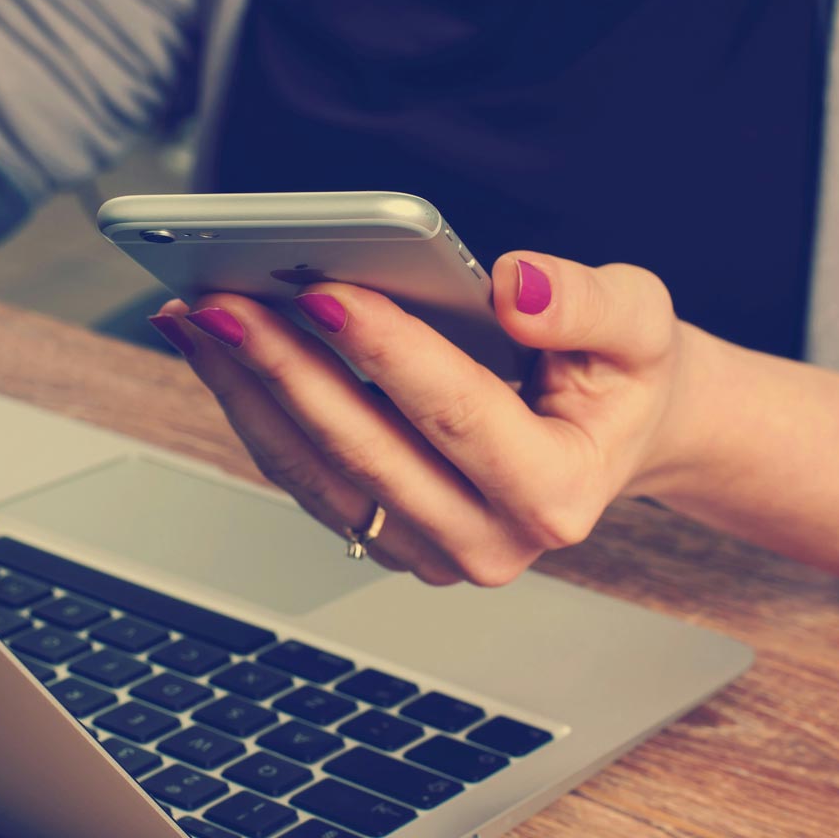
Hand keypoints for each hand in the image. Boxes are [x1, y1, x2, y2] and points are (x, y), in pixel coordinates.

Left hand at [149, 252, 691, 585]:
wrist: (611, 435)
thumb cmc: (620, 378)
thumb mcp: (639, 324)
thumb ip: (588, 304)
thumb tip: (514, 288)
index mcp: (557, 493)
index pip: (457, 415)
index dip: (387, 351)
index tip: (324, 290)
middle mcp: (488, 542)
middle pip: (364, 451)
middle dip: (285, 369)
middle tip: (223, 301)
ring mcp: (428, 550)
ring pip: (315, 473)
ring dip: (248, 392)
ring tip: (199, 319)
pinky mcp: (385, 537)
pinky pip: (304, 478)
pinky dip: (255, 411)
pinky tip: (220, 352)